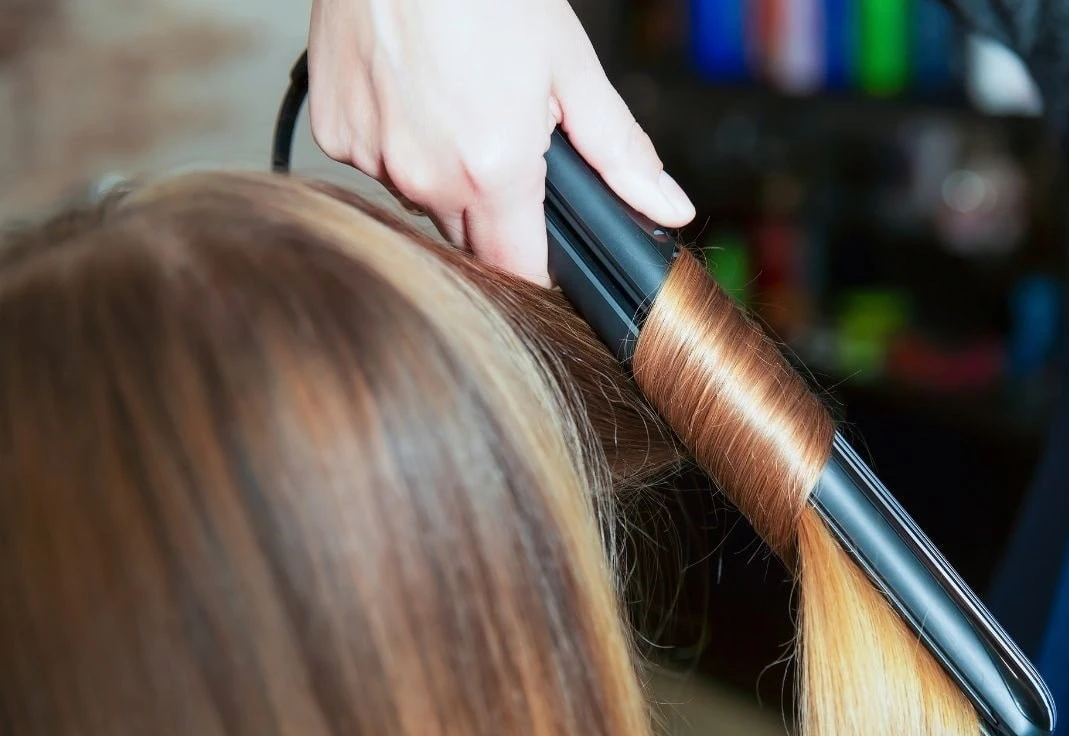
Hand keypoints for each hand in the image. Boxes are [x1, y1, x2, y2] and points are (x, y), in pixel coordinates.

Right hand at [307, 0, 695, 285]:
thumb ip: (619, 152)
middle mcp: (424, 176)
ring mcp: (371, 157)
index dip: (541, 261)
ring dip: (443, 176)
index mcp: (492, 170)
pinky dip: (399, 144)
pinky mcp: (336, 133)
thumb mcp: (570, 67)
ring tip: (459, 106)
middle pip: (469, 241)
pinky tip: (415, 95)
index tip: (548, 238)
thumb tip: (667, 208)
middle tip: (505, 142)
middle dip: (495, 212)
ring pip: (421, 201)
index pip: (519, 270)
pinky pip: (377, 166)